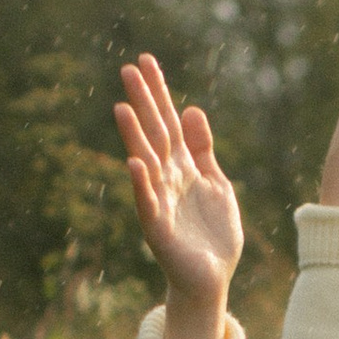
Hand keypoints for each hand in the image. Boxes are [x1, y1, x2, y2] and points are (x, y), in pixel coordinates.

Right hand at [116, 54, 241, 338]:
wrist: (212, 278)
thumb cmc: (212, 233)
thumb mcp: (215, 183)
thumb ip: (203, 149)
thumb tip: (192, 108)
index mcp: (182, 166)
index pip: (169, 121)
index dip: (159, 92)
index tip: (146, 60)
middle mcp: (166, 179)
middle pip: (155, 134)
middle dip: (143, 103)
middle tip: (128, 69)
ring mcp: (160, 202)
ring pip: (146, 163)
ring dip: (135, 137)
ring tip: (123, 109)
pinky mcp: (159, 229)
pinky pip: (148, 203)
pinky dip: (141, 185)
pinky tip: (135, 163)